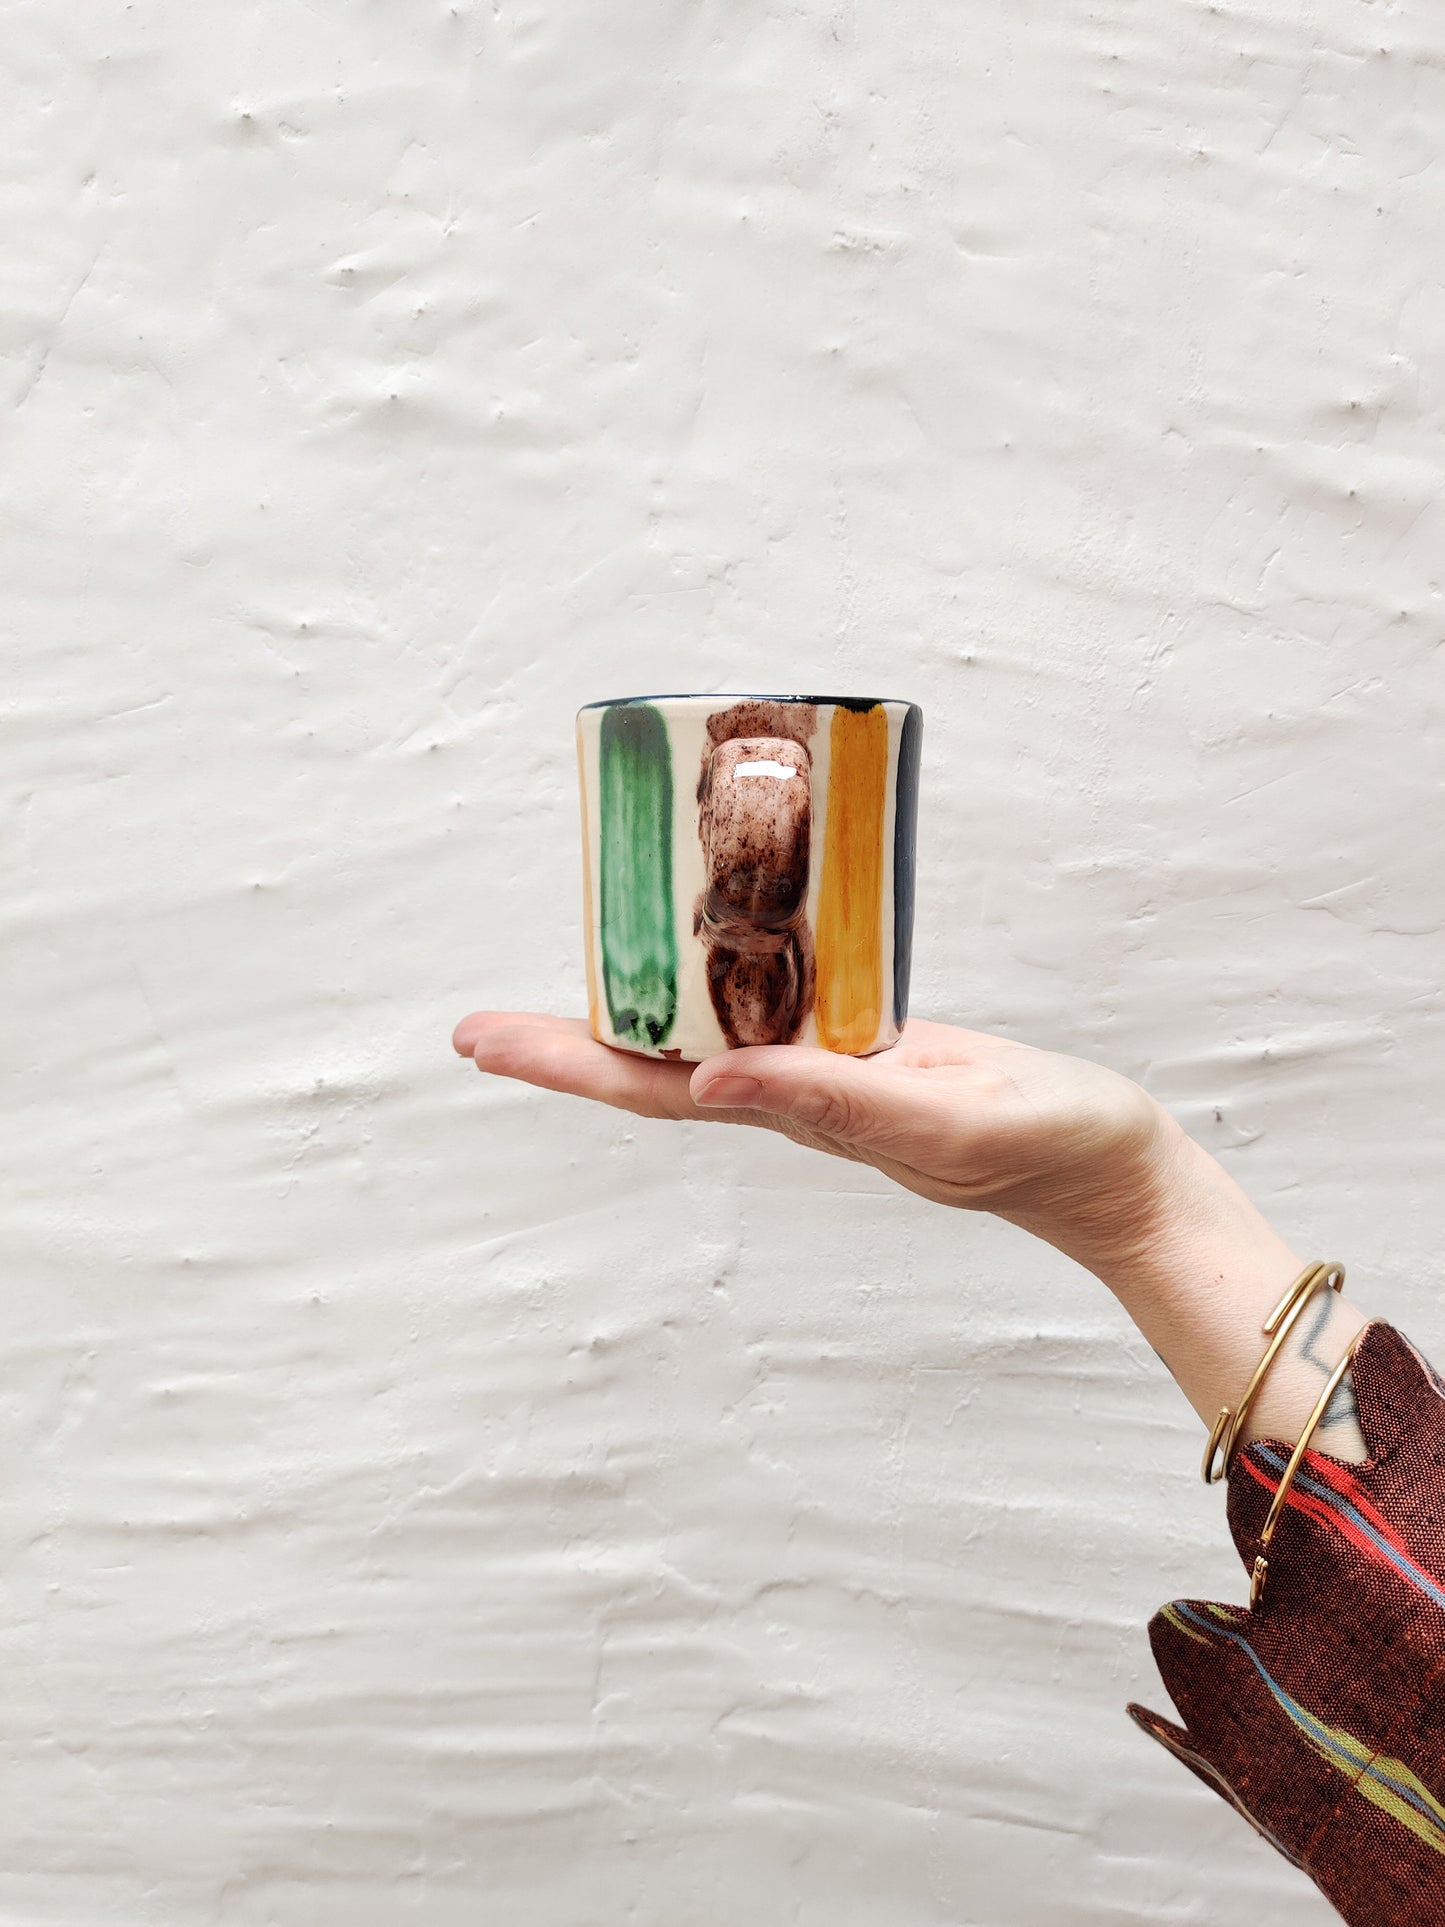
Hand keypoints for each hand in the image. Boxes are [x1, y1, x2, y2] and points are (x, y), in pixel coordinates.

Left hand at [450, 1012, 1170, 1268]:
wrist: (1108, 1167)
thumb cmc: (1042, 1143)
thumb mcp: (941, 1113)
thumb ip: (835, 1098)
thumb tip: (711, 1083)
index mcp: (798, 1111)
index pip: (654, 1088)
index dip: (565, 1064)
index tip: (482, 1042)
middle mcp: (793, 1093)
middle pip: (655, 1066)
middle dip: (565, 1044)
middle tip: (474, 1026)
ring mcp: (828, 1070)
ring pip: (705, 1035)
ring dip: (630, 1011)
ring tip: (565, 977)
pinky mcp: (870, 1044)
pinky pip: (769, 1007)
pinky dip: (716, 977)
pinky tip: (697, 956)